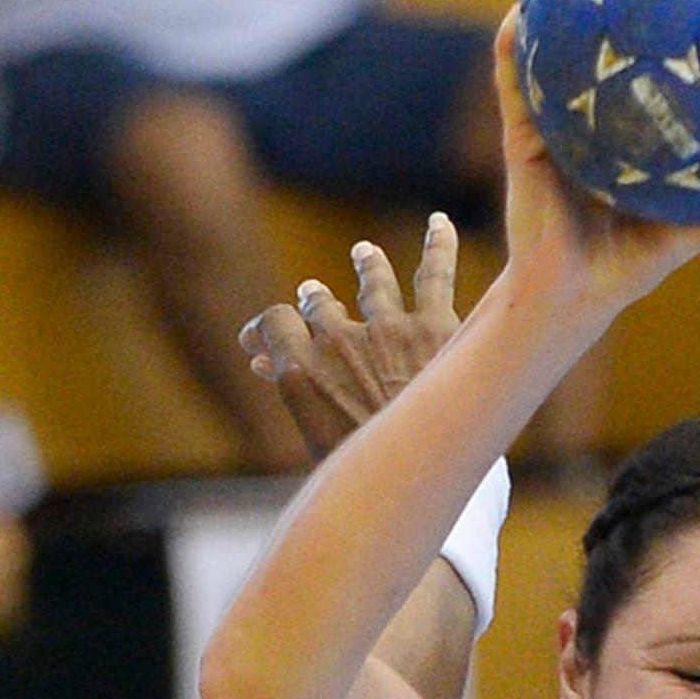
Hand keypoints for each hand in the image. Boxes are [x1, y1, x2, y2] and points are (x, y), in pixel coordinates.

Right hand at [240, 215, 462, 463]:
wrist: (424, 476)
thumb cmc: (363, 468)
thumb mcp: (313, 434)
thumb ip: (289, 389)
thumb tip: (263, 362)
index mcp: (302, 368)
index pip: (274, 323)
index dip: (266, 328)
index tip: (259, 338)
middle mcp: (340, 340)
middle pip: (320, 303)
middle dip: (315, 300)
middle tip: (315, 295)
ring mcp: (388, 330)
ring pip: (373, 281)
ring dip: (367, 264)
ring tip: (364, 252)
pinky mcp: (434, 326)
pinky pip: (435, 274)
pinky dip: (439, 244)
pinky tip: (440, 222)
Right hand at [491, 9, 699, 330]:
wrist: (571, 295)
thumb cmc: (629, 263)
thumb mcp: (693, 225)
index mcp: (628, 140)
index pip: (648, 77)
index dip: (664, 38)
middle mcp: (591, 126)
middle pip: (602, 56)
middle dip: (612, 8)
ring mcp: (554, 127)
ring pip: (553, 60)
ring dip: (554, 13)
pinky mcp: (522, 139)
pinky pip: (514, 85)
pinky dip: (510, 49)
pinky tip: (517, 13)